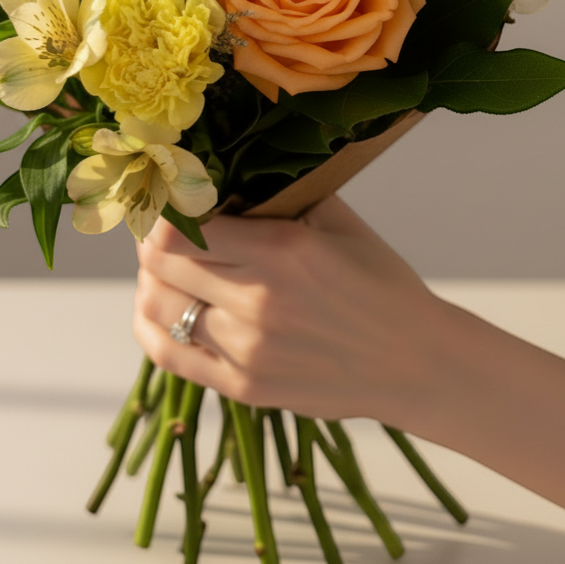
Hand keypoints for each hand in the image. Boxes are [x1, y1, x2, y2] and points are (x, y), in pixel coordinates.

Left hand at [133, 194, 443, 423]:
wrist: (415, 362)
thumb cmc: (379, 284)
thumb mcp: (338, 221)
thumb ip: (280, 196)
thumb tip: (224, 175)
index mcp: (281, 249)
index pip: (181, 226)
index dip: (163, 211)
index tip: (166, 202)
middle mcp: (258, 300)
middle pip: (160, 263)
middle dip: (150, 241)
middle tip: (157, 231)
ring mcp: (247, 350)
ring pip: (157, 307)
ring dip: (148, 282)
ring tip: (160, 270)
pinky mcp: (244, 387)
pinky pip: (170, 356)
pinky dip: (152, 327)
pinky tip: (159, 309)